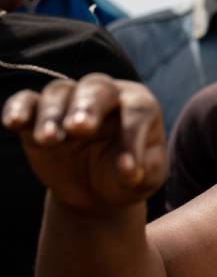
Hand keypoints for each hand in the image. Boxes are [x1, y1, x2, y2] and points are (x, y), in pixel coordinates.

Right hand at [2, 74, 165, 211]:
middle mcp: (106, 95)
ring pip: (59, 92)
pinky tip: (13, 122)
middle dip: (87, 106)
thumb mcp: (144, 181)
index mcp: (139, 105)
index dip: (133, 136)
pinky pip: (26, 100)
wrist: (94, 188)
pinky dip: (18, 108)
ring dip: (52, 114)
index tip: (128, 168)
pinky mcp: (38, 114)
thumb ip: (141, 174)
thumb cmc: (126, 176)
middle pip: (97, 87)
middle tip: (79, 128)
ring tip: (49, 140)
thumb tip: (129, 171)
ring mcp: (70, 102)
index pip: (138, 110)